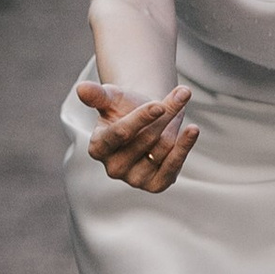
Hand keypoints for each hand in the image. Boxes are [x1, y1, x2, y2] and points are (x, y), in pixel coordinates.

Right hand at [78, 76, 200, 193]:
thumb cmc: (125, 106)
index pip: (120, 133)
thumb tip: (81, 88)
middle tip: (181, 94)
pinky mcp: (156, 185)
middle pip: (146, 138)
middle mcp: (113, 168)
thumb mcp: (111, 97)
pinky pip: (173, 166)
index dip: (141, 118)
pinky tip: (192, 130)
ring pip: (162, 147)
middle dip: (164, 114)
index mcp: (97, 148)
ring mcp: (135, 179)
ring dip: (174, 122)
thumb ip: (97, 95)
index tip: (160, 104)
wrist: (148, 119)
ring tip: (178, 106)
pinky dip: (185, 146)